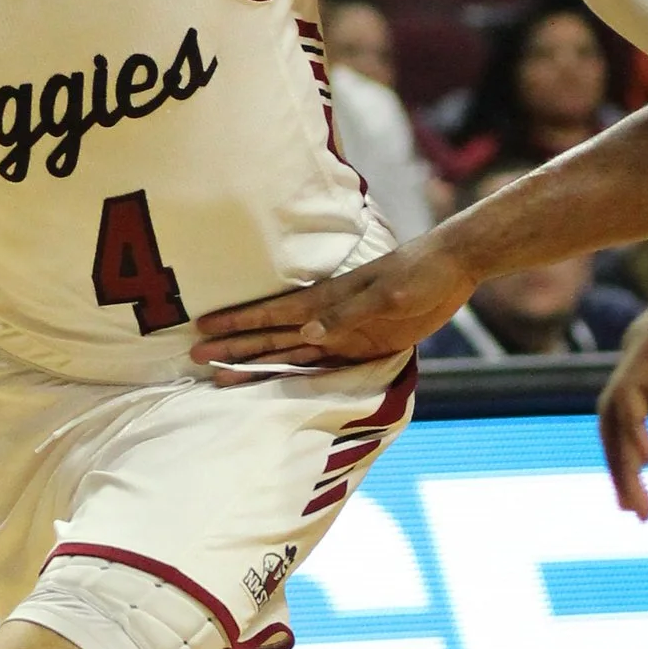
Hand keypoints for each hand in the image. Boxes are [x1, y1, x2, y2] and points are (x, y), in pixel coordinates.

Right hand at [192, 230, 464, 375]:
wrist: (451, 267)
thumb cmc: (418, 272)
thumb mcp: (387, 292)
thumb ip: (349, 313)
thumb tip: (309, 332)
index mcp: (327, 301)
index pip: (272, 315)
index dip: (239, 322)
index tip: (205, 328)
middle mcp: (327, 319)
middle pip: (271, 338)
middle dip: (234, 347)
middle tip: (196, 357)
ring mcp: (343, 334)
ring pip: (289, 354)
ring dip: (256, 364)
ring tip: (222, 377)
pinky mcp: (363, 346)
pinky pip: (323, 365)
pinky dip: (297, 374)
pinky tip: (276, 381)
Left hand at [598, 221, 647, 516]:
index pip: (626, 417)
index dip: (628, 457)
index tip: (642, 498)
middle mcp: (640, 350)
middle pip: (613, 421)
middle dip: (620, 470)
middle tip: (635, 513)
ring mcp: (646, 344)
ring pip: (615, 412)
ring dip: (622, 460)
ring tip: (635, 501)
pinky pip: (632, 390)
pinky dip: (632, 426)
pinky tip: (644, 456)